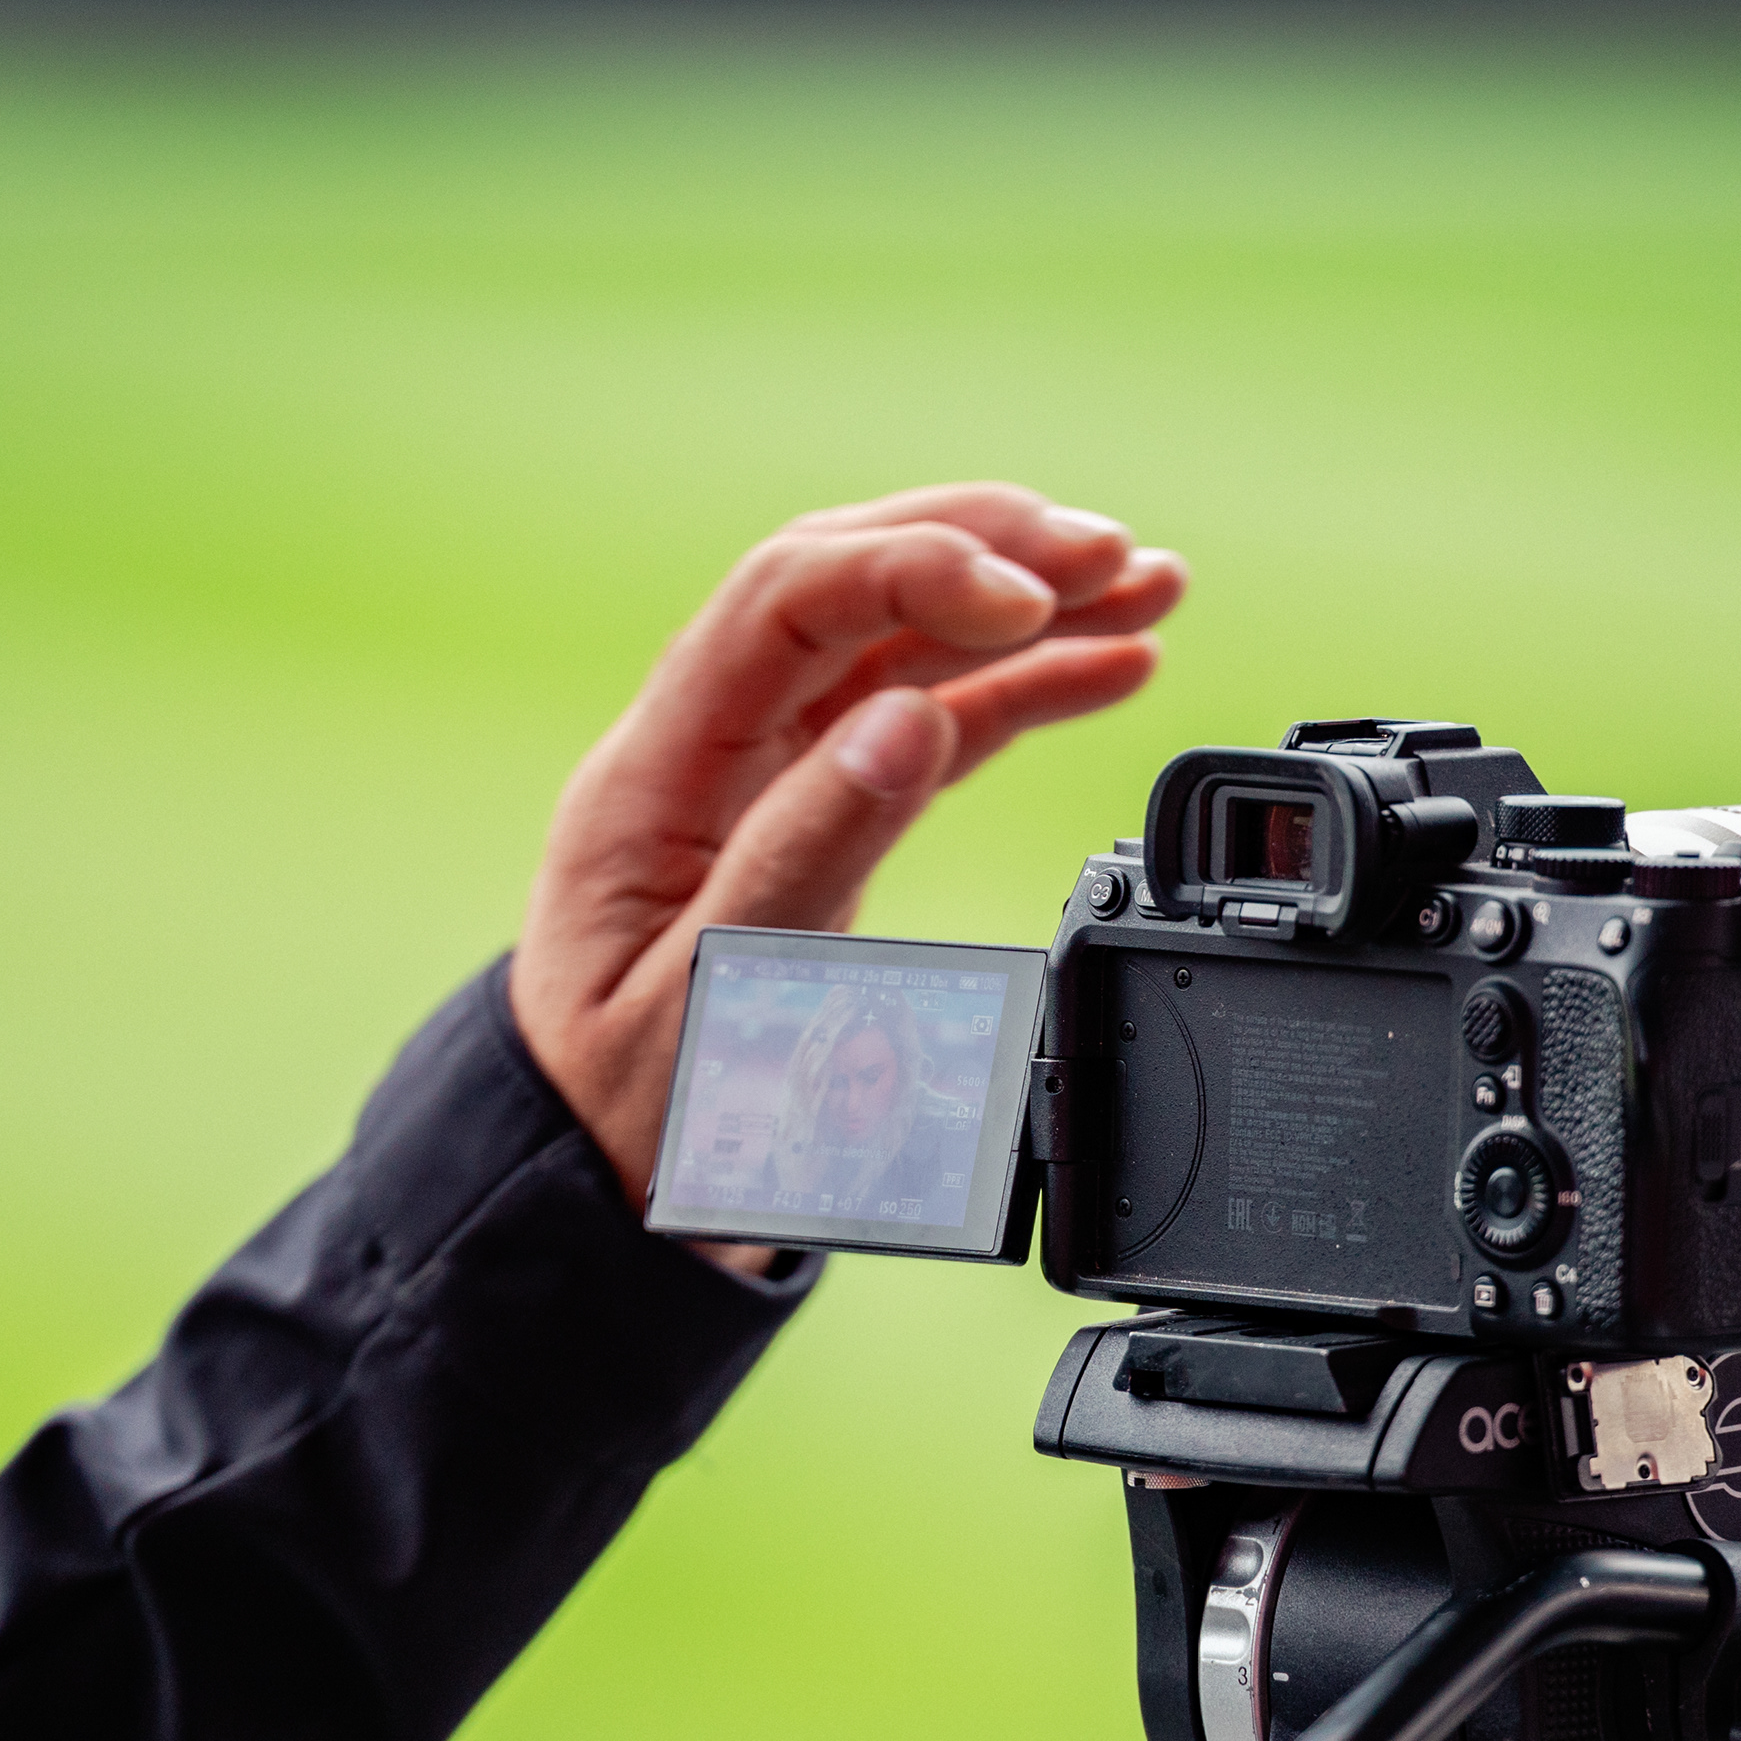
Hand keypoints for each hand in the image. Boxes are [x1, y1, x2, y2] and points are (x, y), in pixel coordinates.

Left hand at [510, 483, 1184, 1201]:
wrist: (594, 1188)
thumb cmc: (631, 1114)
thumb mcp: (707, 1005)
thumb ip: (803, 856)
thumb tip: (910, 721)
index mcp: (656, 773)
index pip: (784, 600)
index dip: (914, 568)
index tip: (1026, 600)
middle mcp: (708, 749)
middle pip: (851, 587)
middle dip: (987, 551)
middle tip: (1112, 552)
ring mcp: (766, 777)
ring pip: (902, 645)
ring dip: (1025, 605)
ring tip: (1147, 579)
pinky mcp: (821, 819)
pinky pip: (929, 722)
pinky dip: (1022, 689)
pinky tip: (1108, 665)